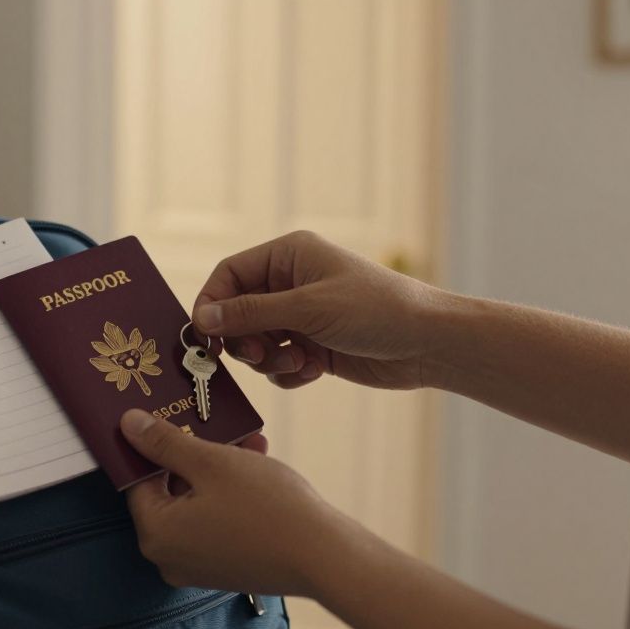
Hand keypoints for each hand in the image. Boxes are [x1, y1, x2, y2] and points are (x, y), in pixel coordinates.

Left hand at [121, 409, 354, 596]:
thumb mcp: (211, 462)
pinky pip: (217, 521)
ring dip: (218, 469)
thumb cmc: (266, 507)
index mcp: (155, 534)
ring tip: (247, 441)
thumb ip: (165, 443)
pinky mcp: (226, 568)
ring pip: (198, 503)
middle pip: (170, 491)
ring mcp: (199, 566)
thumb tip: (128, 425)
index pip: (137, 480)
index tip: (168, 418)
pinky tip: (257, 465)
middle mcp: (169, 557)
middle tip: (213, 424)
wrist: (324, 557)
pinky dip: (231, 494)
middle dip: (194, 454)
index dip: (152, 445)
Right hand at [193, 230, 449, 389]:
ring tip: (298, 363)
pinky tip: (314, 370)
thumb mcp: (308, 308)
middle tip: (259, 355)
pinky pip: (279, 364)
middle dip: (245, 340)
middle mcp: (291, 283)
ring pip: (256, 343)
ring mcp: (302, 316)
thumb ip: (251, 313)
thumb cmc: (375, 309)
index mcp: (288, 256)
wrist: (427, 344)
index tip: (203, 336)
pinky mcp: (313, 346)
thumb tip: (202, 319)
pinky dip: (289, 372)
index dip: (212, 304)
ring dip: (270, 360)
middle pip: (237, 313)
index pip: (229, 275)